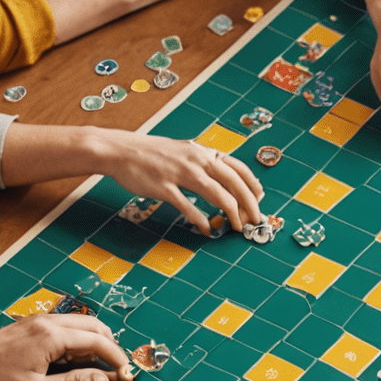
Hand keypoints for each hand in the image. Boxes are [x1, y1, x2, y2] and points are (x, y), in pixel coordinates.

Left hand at [0, 312, 132, 380]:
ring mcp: (39, 322)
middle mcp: (49, 322)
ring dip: (95, 344)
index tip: (128, 377)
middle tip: (117, 373)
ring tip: (98, 370)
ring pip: (81, 326)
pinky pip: (65, 329)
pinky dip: (78, 342)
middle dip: (111, 348)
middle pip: (95, 327)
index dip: (118, 360)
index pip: (100, 342)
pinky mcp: (30, 327)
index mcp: (53, 336)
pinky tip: (74, 362)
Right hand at [92, 131, 263, 235]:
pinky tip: (206, 230)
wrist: (120, 150)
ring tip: (237, 227)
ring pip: (217, 194)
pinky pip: (188, 206)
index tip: (260, 198)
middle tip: (256, 219)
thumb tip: (223, 178)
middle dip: (249, 203)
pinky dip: (200, 220)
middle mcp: (196, 160)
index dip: (252, 185)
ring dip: (232, 213)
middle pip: (233, 182)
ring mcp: (180, 173)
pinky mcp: (164, 187)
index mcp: (202, 152)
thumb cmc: (152, 154)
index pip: (238, 167)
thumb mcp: (183, 151)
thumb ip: (203, 163)